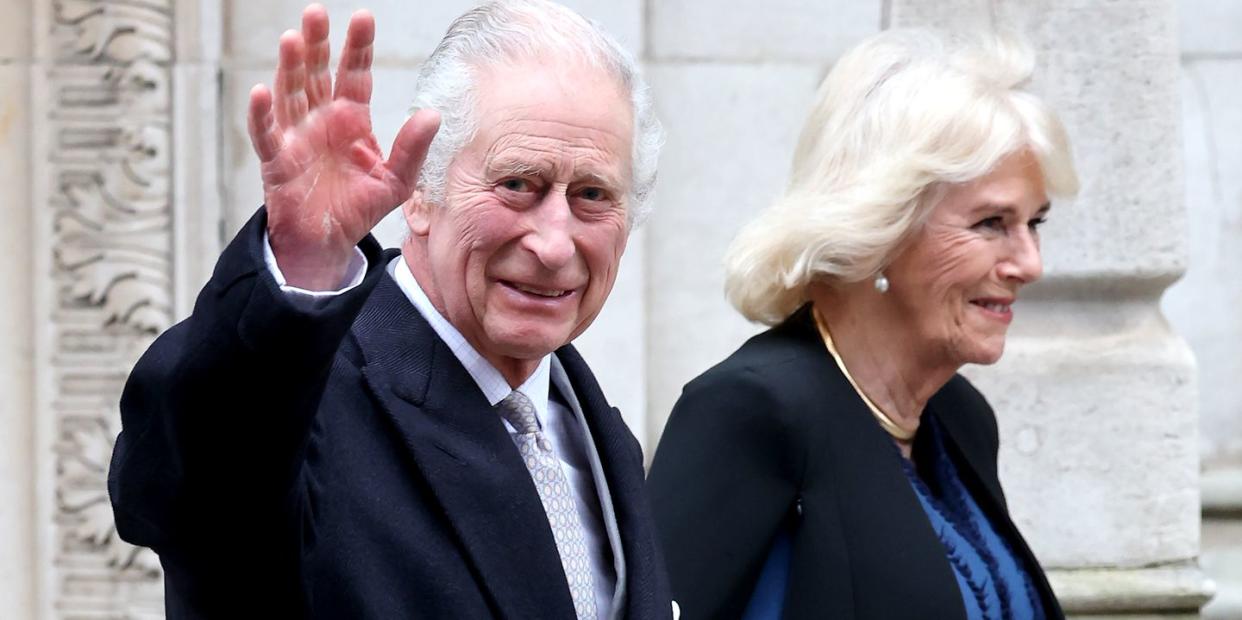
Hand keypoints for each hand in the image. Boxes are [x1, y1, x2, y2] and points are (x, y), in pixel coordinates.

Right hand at [248, 4, 439, 289]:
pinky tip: (261, 91)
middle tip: (317, 11)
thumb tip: (432, 114)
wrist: (329, 242)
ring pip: (290, 93)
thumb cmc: (359, 207)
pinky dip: (262, 113)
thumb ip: (412, 148)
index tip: (363, 17)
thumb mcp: (396, 180)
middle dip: (317, 43)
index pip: (354, 74)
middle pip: (316, 73)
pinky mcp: (277, 160)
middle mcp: (321, 119)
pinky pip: (266, 133)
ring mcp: (296, 136)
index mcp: (351, 118)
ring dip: (290, 67)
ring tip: (293, 38)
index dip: (357, 47)